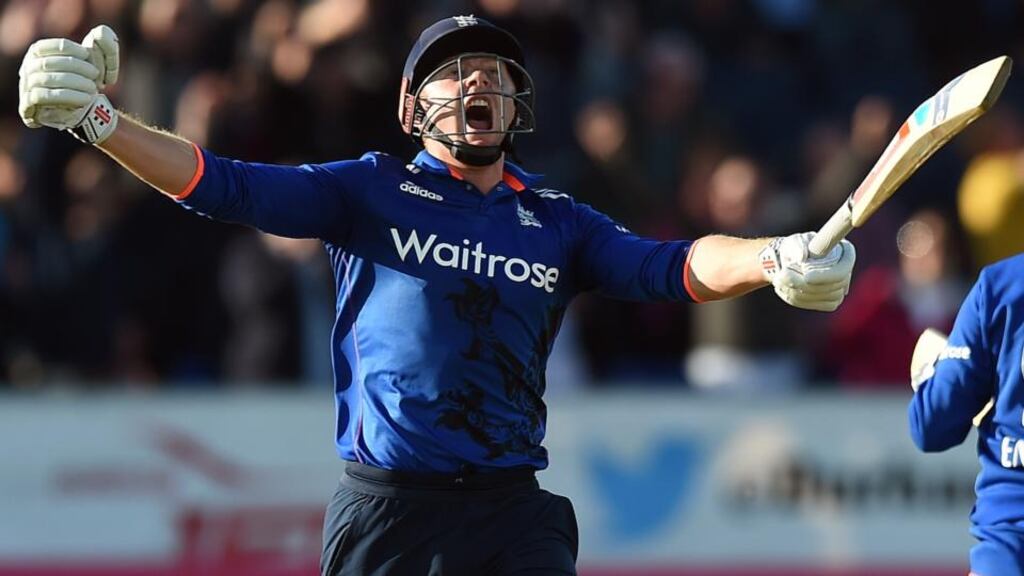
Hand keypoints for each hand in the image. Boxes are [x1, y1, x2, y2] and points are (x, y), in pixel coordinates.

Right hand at [18, 25, 119, 143]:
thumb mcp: (94, 60)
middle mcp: (28, 67)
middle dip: (76, 68)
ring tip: (93, 88)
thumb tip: (101, 34)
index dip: (71, 49)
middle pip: (49, 63)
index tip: (88, 55)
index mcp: (38, 53)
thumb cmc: (85, 81)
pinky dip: (67, 96)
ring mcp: (26, 86)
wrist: (80, 111)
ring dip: (74, 83)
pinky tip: (86, 99)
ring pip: (47, 80)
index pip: (51, 46)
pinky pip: (44, 97)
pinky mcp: (28, 105)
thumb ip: (102, 44)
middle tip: (95, 74)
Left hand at [759, 232, 855, 311]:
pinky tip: (783, 288)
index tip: (806, 277)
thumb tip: (802, 258)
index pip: (844, 268)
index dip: (826, 275)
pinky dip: (796, 298)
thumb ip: (798, 246)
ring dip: (798, 291)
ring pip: (824, 298)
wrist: (789, 262)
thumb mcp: (794, 242)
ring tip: (778, 279)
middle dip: (805, 285)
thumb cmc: (794, 248)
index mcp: (844, 252)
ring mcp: (840, 289)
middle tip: (782, 276)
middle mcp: (846, 271)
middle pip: (834, 287)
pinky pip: (816, 304)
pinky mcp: (829, 302)